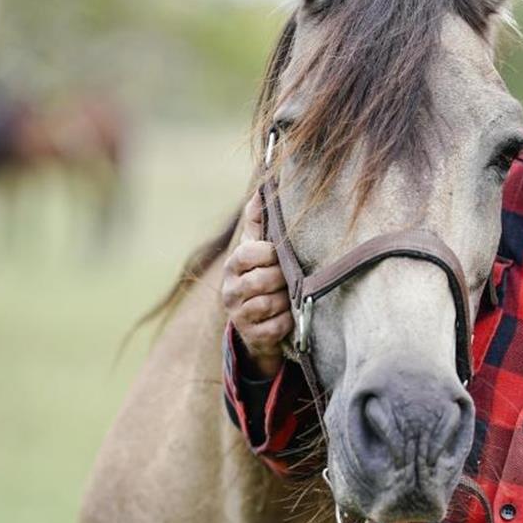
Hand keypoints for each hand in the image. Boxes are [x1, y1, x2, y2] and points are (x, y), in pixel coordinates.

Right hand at [222, 191, 291, 378]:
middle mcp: (231, 290)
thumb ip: (261, 217)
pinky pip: (275, 327)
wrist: (261, 320)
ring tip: (291, 296)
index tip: (281, 253)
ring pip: (268, 304)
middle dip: (282, 279)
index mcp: (235, 265)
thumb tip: (264, 187)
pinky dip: (287, 321)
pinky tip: (290, 316)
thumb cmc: (265, 272)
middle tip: (292, 277)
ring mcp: (239, 315)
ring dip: (286, 300)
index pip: (247, 253)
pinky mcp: (253, 336)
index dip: (269, 252)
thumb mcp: (261, 245)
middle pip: (260, 280)